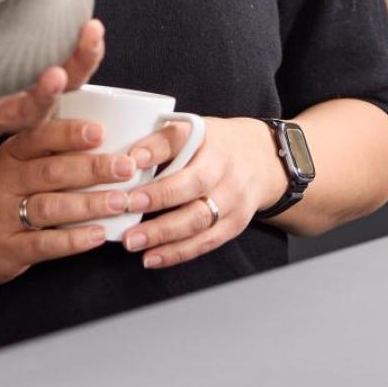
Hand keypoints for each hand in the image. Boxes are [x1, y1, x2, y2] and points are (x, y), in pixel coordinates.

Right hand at [0, 116, 155, 287]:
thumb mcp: (13, 166)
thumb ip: (50, 153)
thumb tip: (110, 139)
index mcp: (10, 155)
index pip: (39, 137)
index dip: (69, 133)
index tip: (101, 130)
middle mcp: (4, 181)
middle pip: (50, 171)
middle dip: (92, 168)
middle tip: (126, 166)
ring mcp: (2, 216)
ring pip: (49, 207)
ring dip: (89, 204)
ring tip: (122, 201)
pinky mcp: (6, 249)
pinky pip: (43, 244)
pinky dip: (73, 240)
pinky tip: (98, 235)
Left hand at [118, 115, 290, 269]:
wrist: (263, 161)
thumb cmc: (216, 145)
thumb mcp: (193, 129)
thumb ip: (160, 141)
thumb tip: (125, 158)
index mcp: (210, 139)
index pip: (180, 140)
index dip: (155, 151)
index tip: (130, 161)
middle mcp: (225, 169)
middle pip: (192, 185)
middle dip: (157, 198)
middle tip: (125, 207)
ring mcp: (233, 200)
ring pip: (198, 220)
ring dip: (162, 233)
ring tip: (132, 241)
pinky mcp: (234, 225)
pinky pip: (205, 242)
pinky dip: (177, 252)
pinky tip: (152, 258)